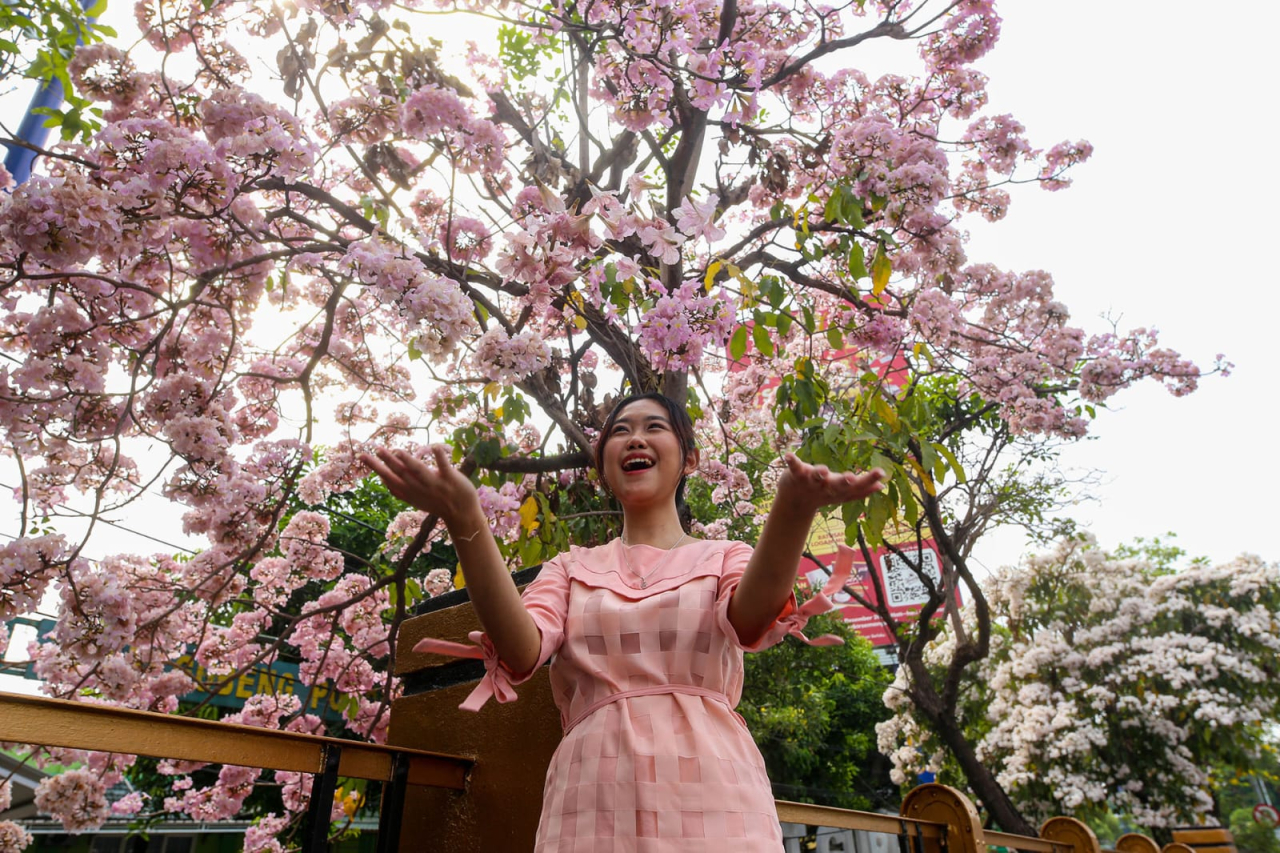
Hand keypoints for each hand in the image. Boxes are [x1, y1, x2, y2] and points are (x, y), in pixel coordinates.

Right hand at [358, 445, 478, 526]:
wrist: (461, 514)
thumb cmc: (436, 504)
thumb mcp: (414, 499)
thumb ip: (400, 490)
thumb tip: (383, 479)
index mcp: (409, 491)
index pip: (388, 478)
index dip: (375, 467)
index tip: (362, 456)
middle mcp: (419, 487)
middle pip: (400, 473)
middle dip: (386, 462)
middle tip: (375, 449)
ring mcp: (434, 483)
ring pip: (418, 470)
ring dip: (408, 460)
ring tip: (397, 451)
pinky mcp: (450, 479)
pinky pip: (444, 467)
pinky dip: (440, 457)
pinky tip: (434, 446)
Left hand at [776, 452, 884, 514]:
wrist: (794, 503)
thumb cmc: (823, 493)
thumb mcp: (842, 494)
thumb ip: (860, 490)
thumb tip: (882, 487)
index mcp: (839, 491)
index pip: (856, 487)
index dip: (869, 481)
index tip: (882, 473)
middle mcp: (826, 487)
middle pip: (837, 485)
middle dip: (845, 481)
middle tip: (852, 477)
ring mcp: (811, 481)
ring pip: (816, 477)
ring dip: (819, 473)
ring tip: (823, 470)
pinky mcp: (796, 475)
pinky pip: (794, 468)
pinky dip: (792, 462)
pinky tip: (789, 455)